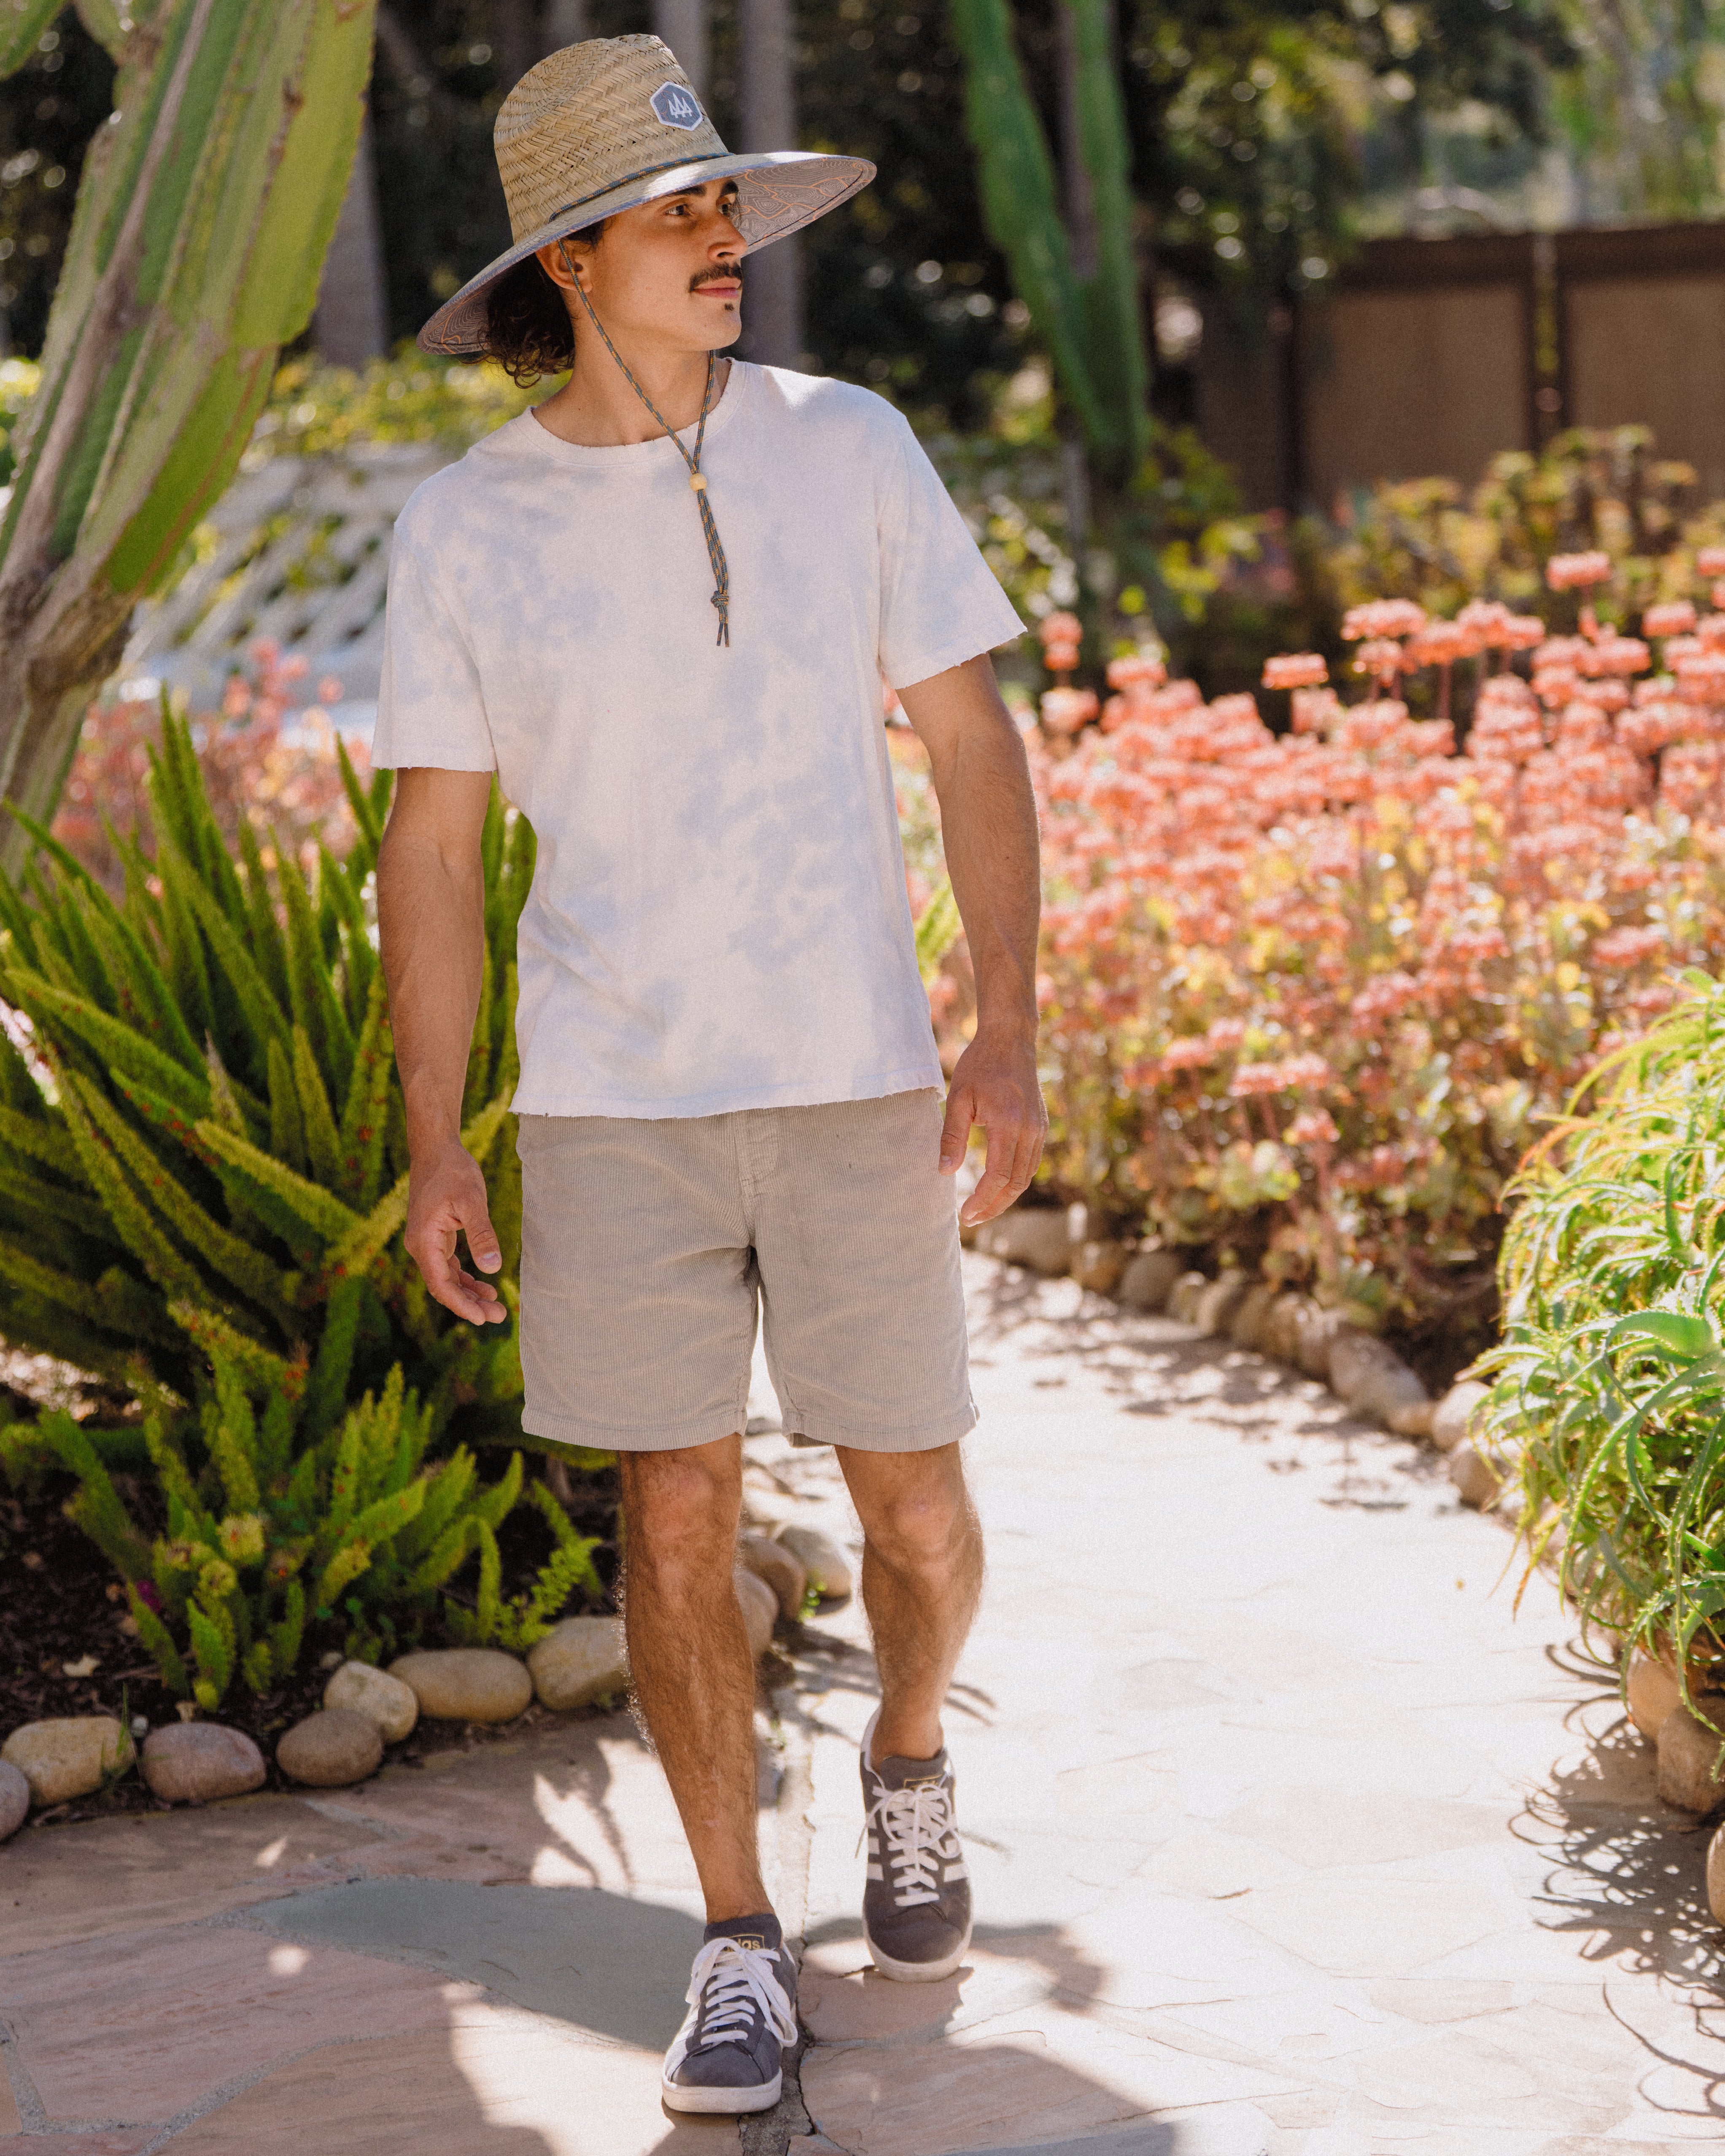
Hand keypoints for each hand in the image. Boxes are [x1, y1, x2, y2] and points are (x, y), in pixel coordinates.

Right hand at [404, 1140, 506, 1322]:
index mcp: (424, 1242)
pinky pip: (448, 1266)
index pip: (441, 1285)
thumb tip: (492, 1268)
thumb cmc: (453, 1171)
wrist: (436, 1149)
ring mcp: (426, 1243)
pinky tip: (484, 1285)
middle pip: (444, 1287)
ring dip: (469, 1293)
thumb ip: (481, 1234)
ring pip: (447, 1278)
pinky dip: (465, 1277)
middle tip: (500, 1316)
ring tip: (496, 1305)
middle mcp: (420, 1246)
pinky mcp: (435, 1237)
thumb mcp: (472, 1201)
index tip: (483, 1319)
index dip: (462, 1305)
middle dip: (470, 1304)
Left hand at [938, 1030, 1045, 1226]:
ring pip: (1026, 1176)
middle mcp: (1030, 1130)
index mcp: (1009, 1123)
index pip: (998, 1176)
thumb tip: (945, 1172)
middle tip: (971, 1219)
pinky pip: (1030, 1163)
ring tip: (982, 1208)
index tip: (964, 1213)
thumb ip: (952, 1137)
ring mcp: (1040, 1129)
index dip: (982, 1200)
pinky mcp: (1041, 1127)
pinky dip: (1015, 1180)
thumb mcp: (958, 1098)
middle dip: (994, 1206)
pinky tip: (997, 1186)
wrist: (1010, 1040)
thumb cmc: (980, 1065)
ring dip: (1005, 1197)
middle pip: (1015, 1183)